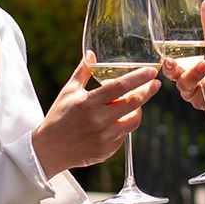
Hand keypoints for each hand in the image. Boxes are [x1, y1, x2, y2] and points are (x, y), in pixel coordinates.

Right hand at [30, 53, 159, 177]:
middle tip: (155, 84)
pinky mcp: (107, 150)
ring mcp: (105, 137)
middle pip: (133, 102)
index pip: (120, 86)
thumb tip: (92, 53)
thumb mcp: (68, 91)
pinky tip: (118, 120)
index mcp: (89, 102)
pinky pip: (125, 134)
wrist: (49, 149)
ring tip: (134, 103)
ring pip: (133, 120)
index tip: (151, 71)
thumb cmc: (59, 116)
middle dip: (147, 91)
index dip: (138, 77)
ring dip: (137, 109)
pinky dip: (124, 124)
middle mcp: (99, 120)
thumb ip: (83, 72)